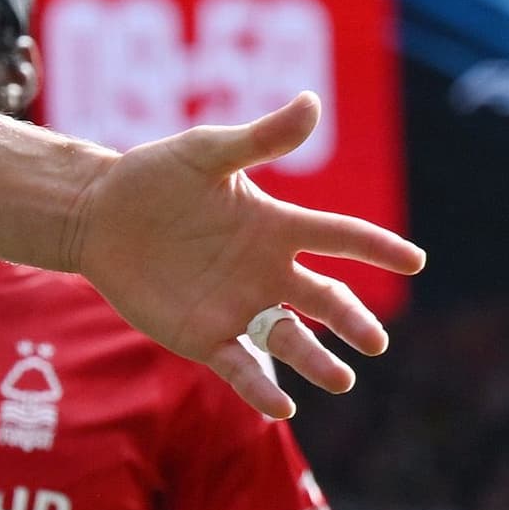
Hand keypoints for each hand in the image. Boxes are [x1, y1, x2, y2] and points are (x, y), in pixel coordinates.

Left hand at [66, 98, 423, 416]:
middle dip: (351, 321)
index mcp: (276, 226)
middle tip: (373, 342)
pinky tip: (282, 407)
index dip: (376, 247)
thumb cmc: (153, 177)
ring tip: (342, 378)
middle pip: (324, 300)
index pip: (338, 236)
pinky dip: (261, 387)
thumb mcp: (205, 153)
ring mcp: (238, 306)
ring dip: (316, 360)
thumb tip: (311, 101)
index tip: (413, 260)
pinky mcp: (204, 335)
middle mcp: (267, 271)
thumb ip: (259, 140)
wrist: (95, 214)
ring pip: (289, 339)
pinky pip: (240, 366)